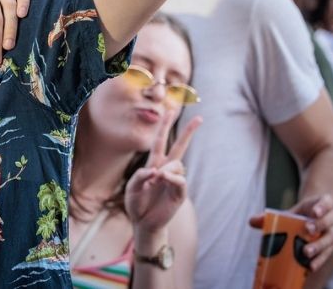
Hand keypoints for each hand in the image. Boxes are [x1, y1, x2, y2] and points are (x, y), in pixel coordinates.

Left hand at [125, 110, 201, 234]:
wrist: (143, 222)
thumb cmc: (137, 203)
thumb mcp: (132, 187)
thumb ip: (141, 176)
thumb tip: (157, 171)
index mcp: (154, 164)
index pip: (161, 141)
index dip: (165, 126)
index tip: (171, 110)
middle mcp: (166, 169)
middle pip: (179, 146)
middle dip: (188, 132)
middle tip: (199, 118)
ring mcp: (174, 180)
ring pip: (177, 164)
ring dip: (166, 169)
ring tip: (155, 179)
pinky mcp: (180, 193)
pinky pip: (180, 180)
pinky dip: (171, 178)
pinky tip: (162, 180)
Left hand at [249, 194, 332, 270]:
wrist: (316, 220)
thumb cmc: (301, 216)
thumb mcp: (289, 213)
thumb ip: (270, 216)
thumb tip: (251, 221)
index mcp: (321, 205)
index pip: (327, 201)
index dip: (323, 206)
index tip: (314, 212)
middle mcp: (331, 218)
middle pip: (331, 220)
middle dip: (320, 225)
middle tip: (307, 229)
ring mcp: (332, 232)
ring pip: (331, 238)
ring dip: (320, 246)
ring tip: (306, 253)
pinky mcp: (330, 246)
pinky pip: (327, 254)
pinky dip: (319, 260)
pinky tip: (310, 267)